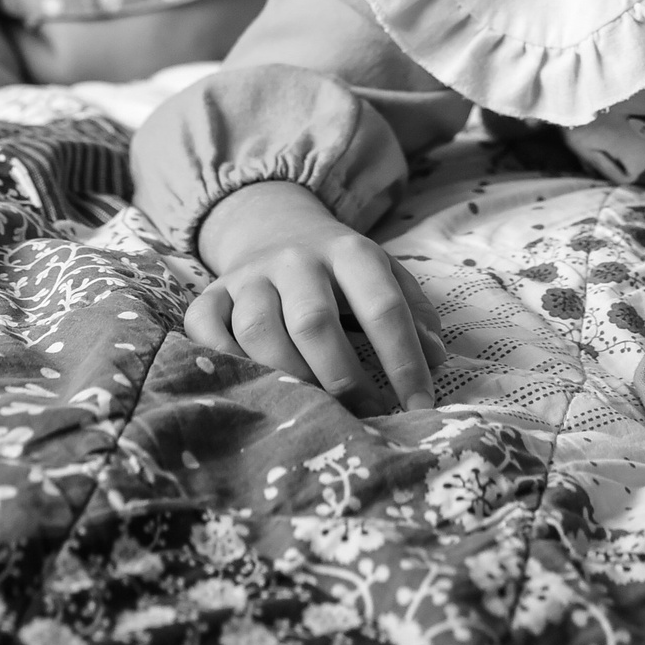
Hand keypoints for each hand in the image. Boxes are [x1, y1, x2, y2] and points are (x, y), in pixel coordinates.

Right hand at [186, 180, 440, 408]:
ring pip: (259, 329)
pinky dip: (223, 360)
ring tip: (313, 409)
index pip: (382, 308)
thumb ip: (414, 312)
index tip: (421, 407)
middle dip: (342, 379)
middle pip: (314, 322)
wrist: (276, 228)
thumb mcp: (386, 275)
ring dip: (288, 376)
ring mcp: (249, 276)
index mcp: (350, 252)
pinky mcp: (211, 293)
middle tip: (363, 416)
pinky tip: (253, 386)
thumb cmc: (341, 271)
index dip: (405, 362)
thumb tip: (438, 358)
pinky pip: (206, 329)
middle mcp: (296, 259)